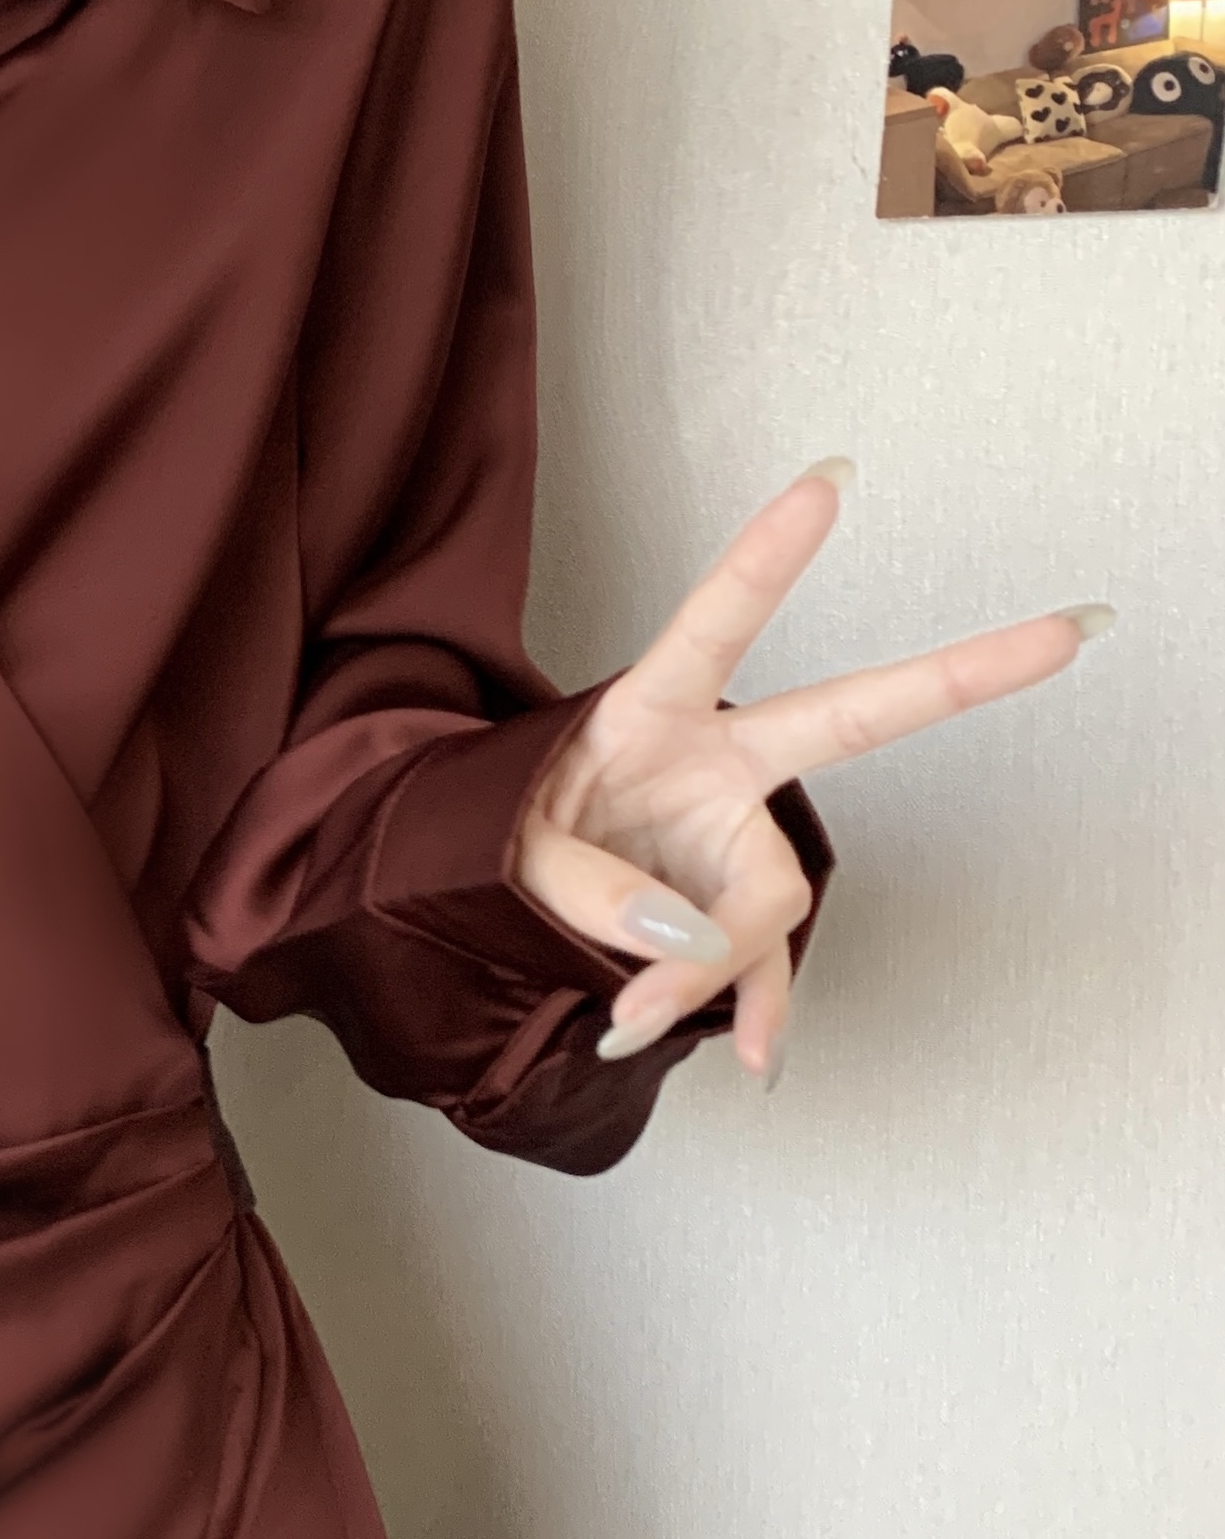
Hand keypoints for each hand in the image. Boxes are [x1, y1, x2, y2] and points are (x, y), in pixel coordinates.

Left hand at [510, 458, 1110, 1084]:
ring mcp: (726, 831)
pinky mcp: (723, 899)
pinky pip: (759, 957)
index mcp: (643, 715)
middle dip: (959, 677)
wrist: (471, 889)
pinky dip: (752, 1006)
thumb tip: (689, 943)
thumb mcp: (502, 855)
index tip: (825, 486)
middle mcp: (707, 760)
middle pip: (847, 722)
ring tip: (637, 1018)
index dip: (766, 560)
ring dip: (721, 968)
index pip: (714, 626)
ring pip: (770, 900)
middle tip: (1067, 629)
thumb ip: (587, 891)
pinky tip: (753, 1052)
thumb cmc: (483, 841)